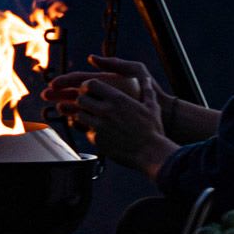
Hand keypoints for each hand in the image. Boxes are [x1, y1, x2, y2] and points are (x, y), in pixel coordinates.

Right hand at [42, 55, 164, 117]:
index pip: (81, 79)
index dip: (66, 81)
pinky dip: (78, 118)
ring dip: (66, 106)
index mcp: (107, 81)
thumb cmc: (151, 92)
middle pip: (76, 92)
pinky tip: (70, 118)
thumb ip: (116, 63)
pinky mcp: (109, 120)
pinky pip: (89, 118)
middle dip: (60, 93)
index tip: (54, 84)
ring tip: (55, 107)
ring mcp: (106, 107)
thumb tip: (92, 58)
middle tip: (46, 96)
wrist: (164, 113)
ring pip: (80, 106)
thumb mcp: (137, 71)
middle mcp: (104, 94)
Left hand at [46, 56, 176, 178]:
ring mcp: (100, 127)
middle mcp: (106, 111)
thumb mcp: (152, 106)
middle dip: (82, 100)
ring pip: (79, 116)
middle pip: (81, 99)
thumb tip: (147, 80)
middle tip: (88, 103)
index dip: (87, 85)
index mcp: (118, 99)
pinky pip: (87, 133)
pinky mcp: (98, 141)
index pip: (91, 84)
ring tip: (93, 118)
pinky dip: (90, 132)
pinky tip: (100, 133)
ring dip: (84, 116)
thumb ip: (147, 90)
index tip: (89, 89)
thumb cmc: (153, 129)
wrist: (150, 153)